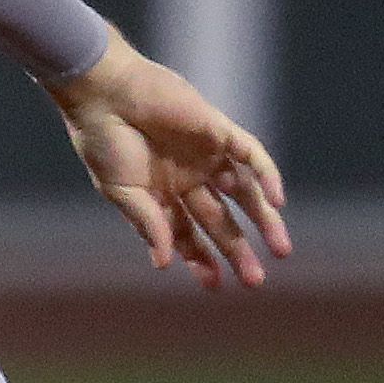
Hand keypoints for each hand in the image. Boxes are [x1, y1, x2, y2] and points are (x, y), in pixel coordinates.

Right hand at [46, 31, 290, 290]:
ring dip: (263, 221)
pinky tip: (277, 201)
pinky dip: (267, 176)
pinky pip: (252, 155)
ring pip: (244, 193)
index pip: (188, 234)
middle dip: (237, 250)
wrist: (106, 96)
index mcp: (160, 196)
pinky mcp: (218, 131)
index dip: (202, 260)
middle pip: (220, 220)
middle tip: (255, 281)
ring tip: (280, 250)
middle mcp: (187, 179)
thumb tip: (164, 264)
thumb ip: (147, 224)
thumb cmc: (103, 143)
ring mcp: (205, 156)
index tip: (216, 286)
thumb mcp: (121, 192)